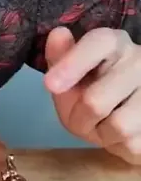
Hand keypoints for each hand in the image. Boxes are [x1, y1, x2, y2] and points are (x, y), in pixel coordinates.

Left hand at [44, 26, 140, 164]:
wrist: (127, 118)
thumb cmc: (93, 90)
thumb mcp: (69, 75)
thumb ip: (60, 57)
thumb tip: (57, 34)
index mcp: (114, 44)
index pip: (99, 43)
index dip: (72, 64)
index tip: (49, 84)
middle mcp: (140, 60)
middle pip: (96, 100)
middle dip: (78, 117)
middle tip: (79, 118)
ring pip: (119, 126)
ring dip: (101, 133)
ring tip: (103, 124)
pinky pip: (133, 143)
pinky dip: (118, 145)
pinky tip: (122, 134)